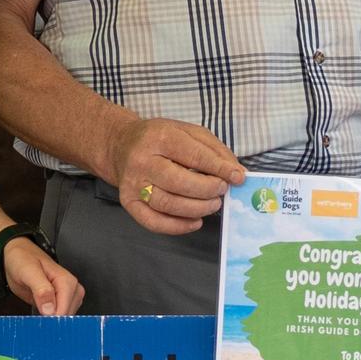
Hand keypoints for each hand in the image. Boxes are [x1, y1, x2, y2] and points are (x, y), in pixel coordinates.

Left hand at [1, 235, 84, 317]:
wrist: (17, 256)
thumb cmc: (22, 259)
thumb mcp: (28, 272)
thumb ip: (41, 289)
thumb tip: (50, 309)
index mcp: (67, 282)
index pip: (64, 310)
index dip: (50, 320)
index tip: (38, 325)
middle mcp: (72, 289)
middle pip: (66, 317)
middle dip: (51, 323)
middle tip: (34, 321)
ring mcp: (67, 297)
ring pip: (64, 319)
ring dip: (50, 323)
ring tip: (36, 317)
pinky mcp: (60, 302)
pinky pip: (59, 317)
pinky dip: (49, 321)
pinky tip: (39, 318)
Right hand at [108, 115, 244, 232]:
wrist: (122, 145)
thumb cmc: (161, 139)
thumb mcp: (189, 132)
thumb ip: (215, 151)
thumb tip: (237, 174)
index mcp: (160, 137)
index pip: (195, 156)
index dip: (220, 169)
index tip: (238, 178)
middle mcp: (143, 161)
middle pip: (180, 183)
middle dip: (208, 190)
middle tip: (221, 191)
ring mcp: (133, 184)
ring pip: (169, 205)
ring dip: (198, 209)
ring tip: (213, 205)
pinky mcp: (129, 202)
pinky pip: (154, 222)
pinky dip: (178, 227)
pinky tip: (195, 221)